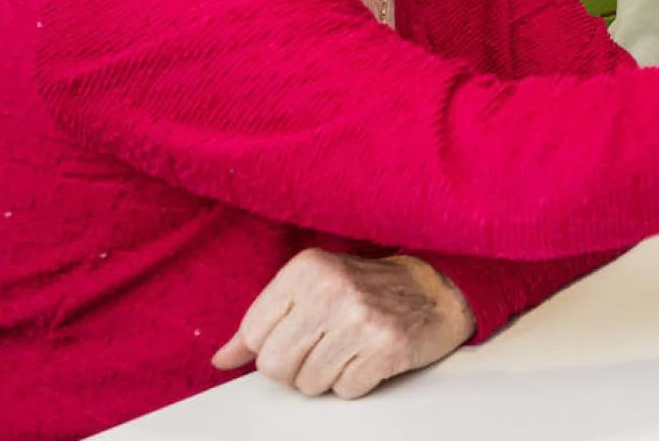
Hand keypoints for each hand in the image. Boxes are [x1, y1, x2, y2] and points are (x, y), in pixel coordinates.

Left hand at [212, 250, 474, 398]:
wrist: (437, 290)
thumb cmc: (368, 290)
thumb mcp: (312, 290)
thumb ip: (265, 323)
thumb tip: (222, 359)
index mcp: (306, 269)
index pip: (254, 334)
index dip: (273, 345)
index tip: (300, 334)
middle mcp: (331, 289)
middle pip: (275, 365)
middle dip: (296, 368)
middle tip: (323, 348)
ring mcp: (360, 317)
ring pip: (308, 383)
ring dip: (327, 376)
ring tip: (350, 349)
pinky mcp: (386, 345)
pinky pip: (345, 389)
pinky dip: (355, 381)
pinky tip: (369, 357)